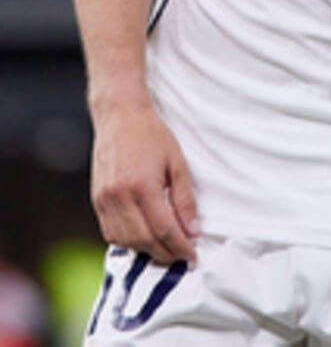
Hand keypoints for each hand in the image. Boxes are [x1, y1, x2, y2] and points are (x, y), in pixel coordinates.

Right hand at [91, 99, 199, 264]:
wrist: (120, 115)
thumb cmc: (151, 134)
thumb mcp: (177, 162)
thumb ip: (184, 199)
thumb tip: (193, 231)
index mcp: (143, 186)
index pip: (164, 230)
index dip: (180, 247)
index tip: (193, 256)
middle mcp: (120, 196)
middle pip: (145, 241)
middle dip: (166, 253)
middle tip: (182, 255)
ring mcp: (105, 200)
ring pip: (126, 241)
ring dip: (147, 250)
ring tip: (165, 248)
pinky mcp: (97, 200)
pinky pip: (111, 232)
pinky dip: (128, 241)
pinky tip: (143, 237)